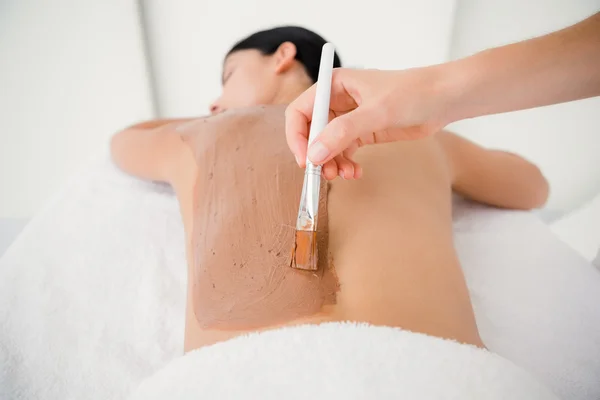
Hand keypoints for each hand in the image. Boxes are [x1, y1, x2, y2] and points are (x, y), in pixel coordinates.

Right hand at [285, 67, 450, 179]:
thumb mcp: (377, 112)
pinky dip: (346, 164)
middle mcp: (337, 100)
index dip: (298, 136)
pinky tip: (356, 172)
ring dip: (332, 163)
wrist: (444, 99)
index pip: (300, 111)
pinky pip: (343, 152)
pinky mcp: (362, 132)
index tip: (306, 160)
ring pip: (327, 145)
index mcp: (334, 84)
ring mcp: (349, 118)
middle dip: (317, 154)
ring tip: (345, 175)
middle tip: (325, 174)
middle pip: (311, 132)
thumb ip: (343, 132)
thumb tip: (315, 155)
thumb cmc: (414, 93)